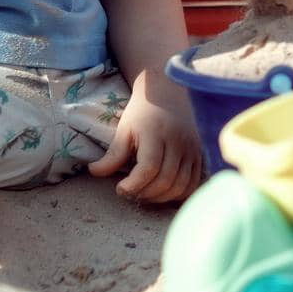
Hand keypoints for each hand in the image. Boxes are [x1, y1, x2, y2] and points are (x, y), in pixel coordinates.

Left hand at [86, 89, 203, 203]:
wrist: (167, 93)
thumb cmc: (142, 112)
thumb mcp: (124, 129)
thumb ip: (112, 154)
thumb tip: (94, 173)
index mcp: (157, 134)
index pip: (149, 168)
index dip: (133, 185)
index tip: (120, 188)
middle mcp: (178, 142)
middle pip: (165, 180)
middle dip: (145, 193)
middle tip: (131, 193)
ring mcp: (192, 149)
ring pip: (180, 186)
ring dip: (161, 198)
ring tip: (145, 194)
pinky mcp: (199, 155)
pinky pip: (193, 183)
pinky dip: (178, 194)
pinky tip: (163, 192)